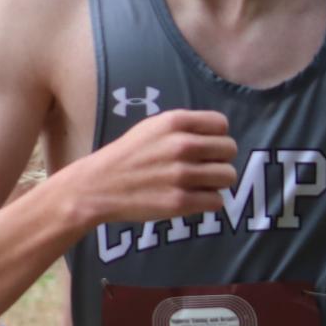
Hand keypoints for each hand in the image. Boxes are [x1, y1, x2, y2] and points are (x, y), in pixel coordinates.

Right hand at [80, 108, 238, 225]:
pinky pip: (217, 201)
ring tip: (198, 184)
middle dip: (219, 159)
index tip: (204, 147)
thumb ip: (184, 127)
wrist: (96, 187)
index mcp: (174, 122)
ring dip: (216, 182)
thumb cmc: (126, 157)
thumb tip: (217, 137)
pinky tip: (192, 198)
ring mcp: (181, 175)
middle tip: (202, 168)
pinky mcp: (180, 202)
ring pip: (227, 176)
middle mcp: (181, 145)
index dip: (216, 137)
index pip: (222, 125)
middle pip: (229, 150)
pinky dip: (208, 202)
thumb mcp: (151, 127)